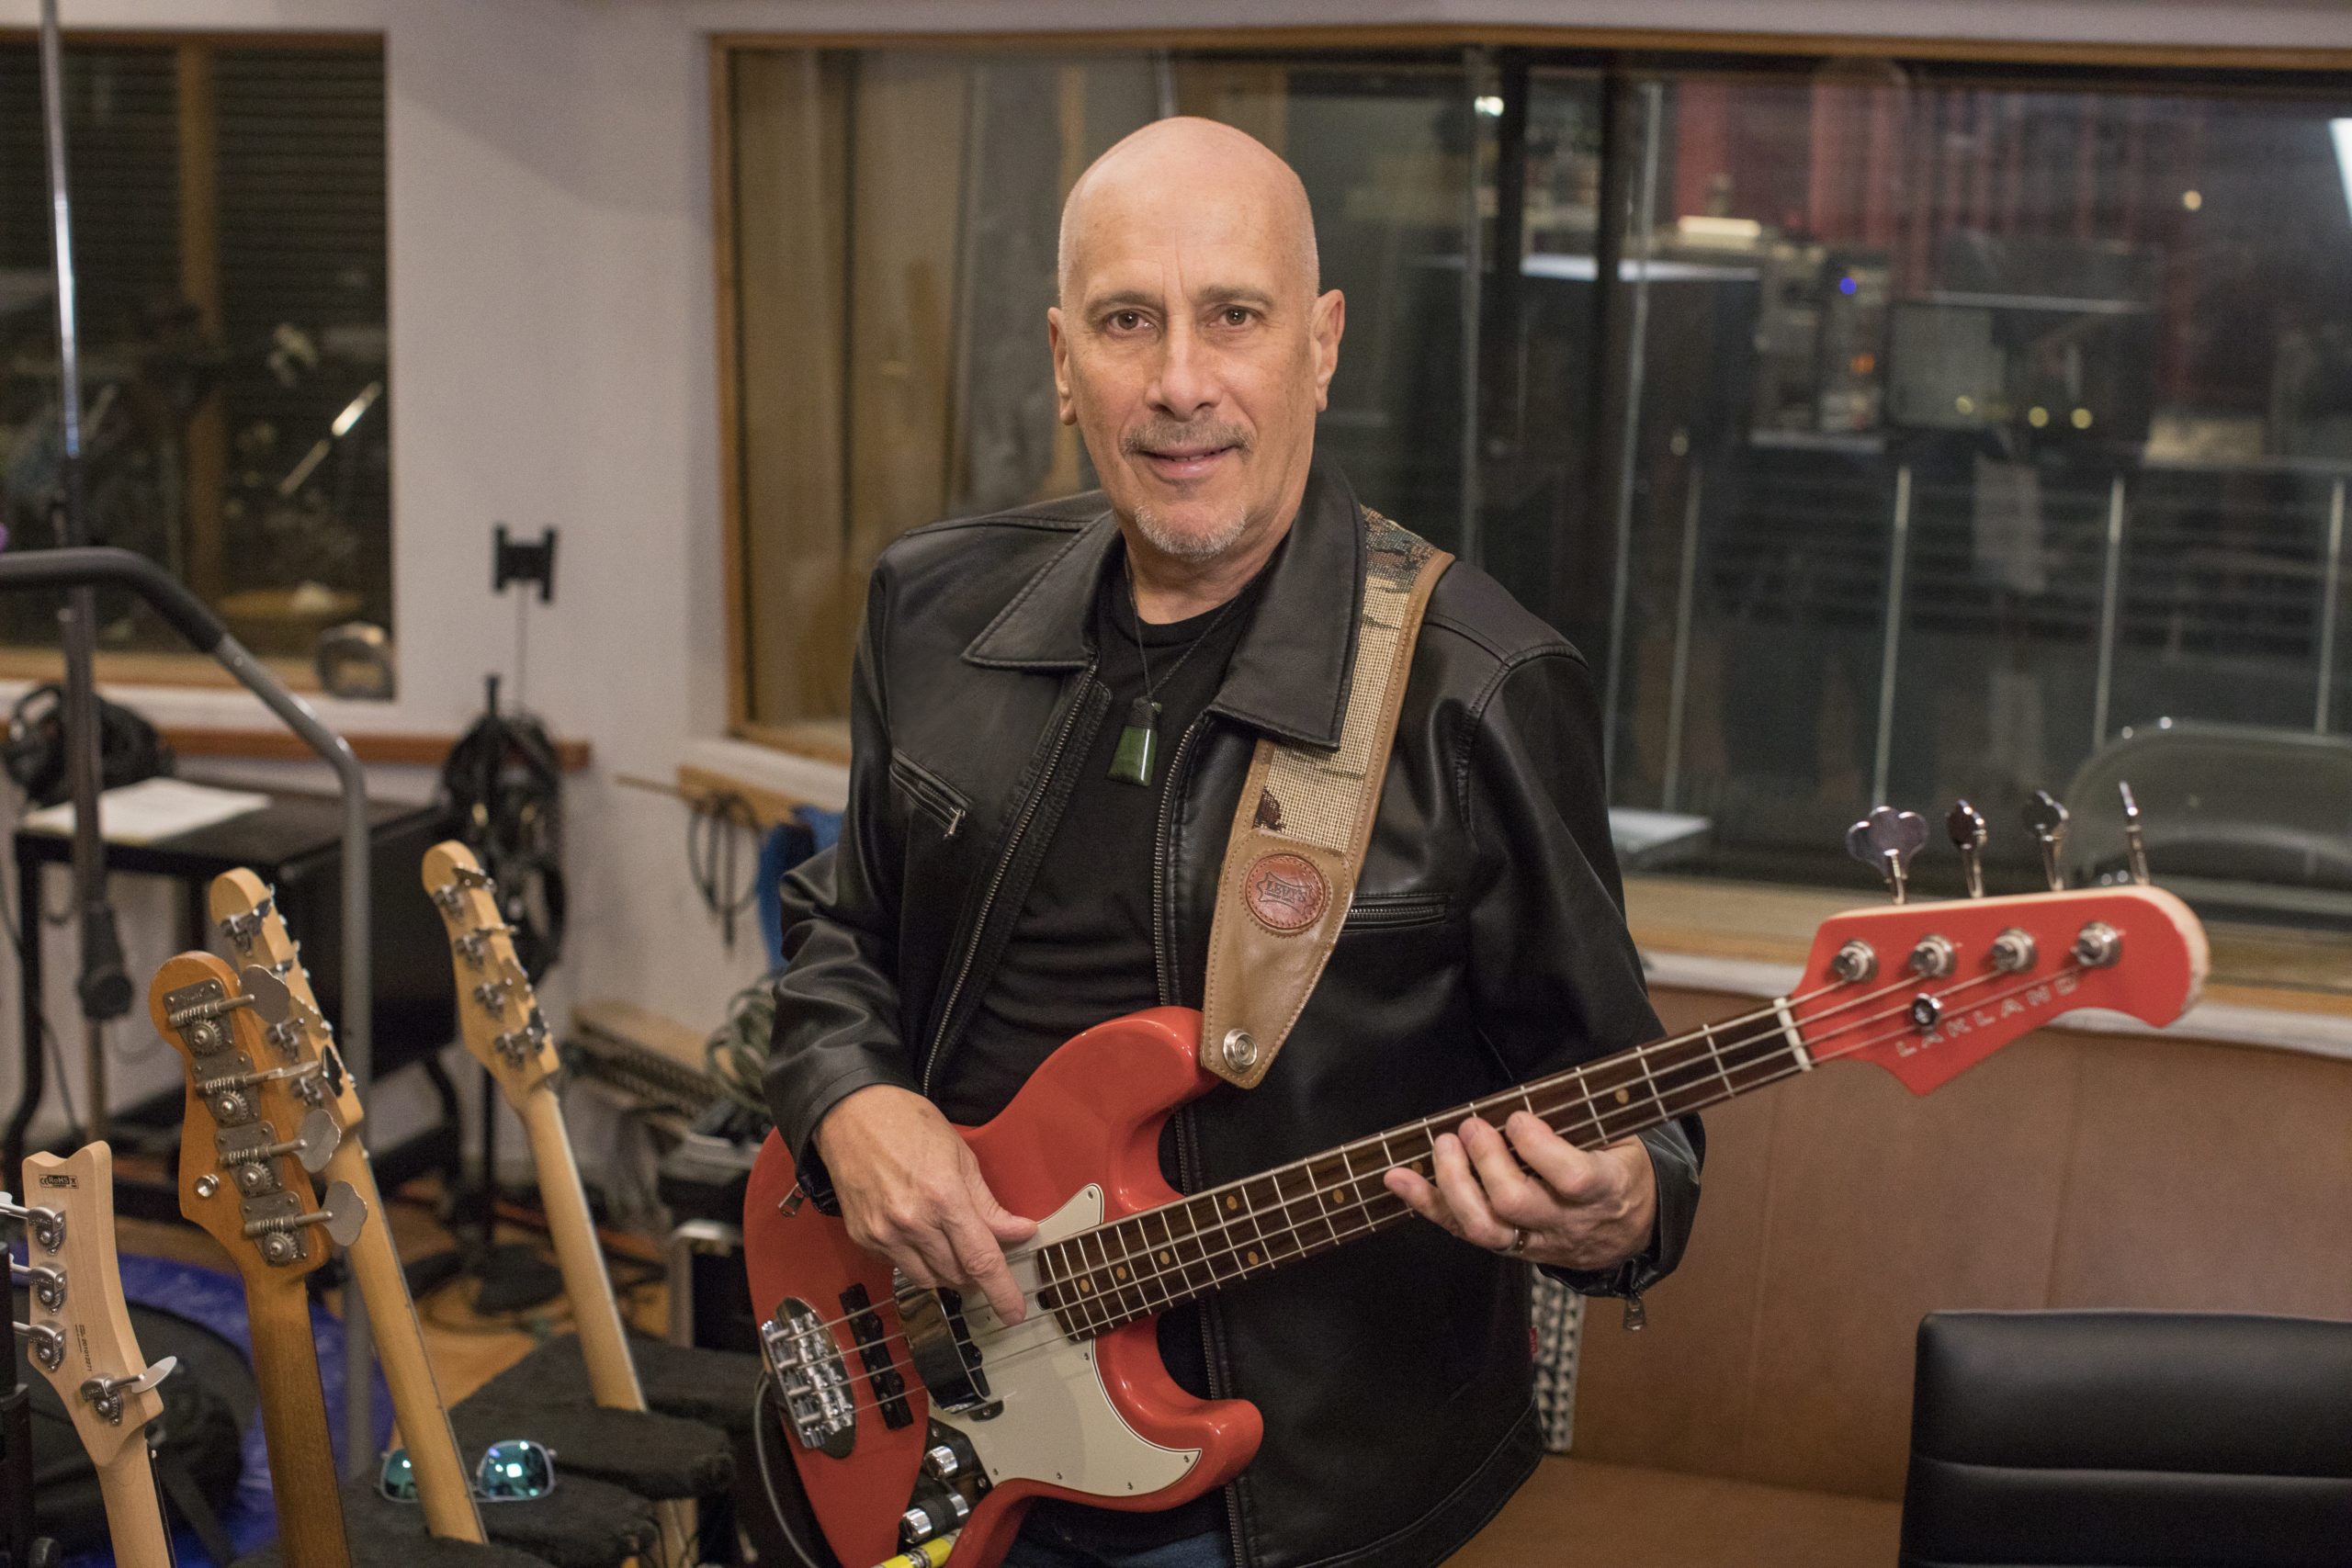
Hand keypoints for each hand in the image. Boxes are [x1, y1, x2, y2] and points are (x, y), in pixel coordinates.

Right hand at [812, 1085, 1037, 1322]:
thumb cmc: (908, 1124)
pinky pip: (900, 1266)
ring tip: (950, 1244)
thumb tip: (1019, 1232)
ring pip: (928, 1279)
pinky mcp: (864, 1238)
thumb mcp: (961, 1156)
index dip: (1001, 1292)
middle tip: (981, 1254)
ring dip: (947, 1272)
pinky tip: (918, 1233)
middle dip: (975, 1273)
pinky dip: (917, 1259)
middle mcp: (912, 1222)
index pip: (981, 1259)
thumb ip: (989, 1204)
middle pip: (957, 1275)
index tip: (1014, 1313)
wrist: (850, 1114)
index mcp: (944, 1197)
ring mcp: (884, 1234)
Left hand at [1382, 1112, 1654, 1271]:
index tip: (1518, 1118)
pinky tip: (1397, 1178)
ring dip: (1452, 1183)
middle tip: (1472, 1126)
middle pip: (1516, 1204)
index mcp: (1605, 1189)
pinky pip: (1461, 1230)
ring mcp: (1534, 1240)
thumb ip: (1588, 1124)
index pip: (1573, 1178)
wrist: (1630, 1232)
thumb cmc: (1620, 1171)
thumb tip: (1536, 1095)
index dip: (1539, 1147)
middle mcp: (1566, 1221)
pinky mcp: (1507, 1246)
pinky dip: (1425, 1203)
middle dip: (1486, 1160)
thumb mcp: (1623, 1142)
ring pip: (1484, 1228)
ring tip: (1443, 1144)